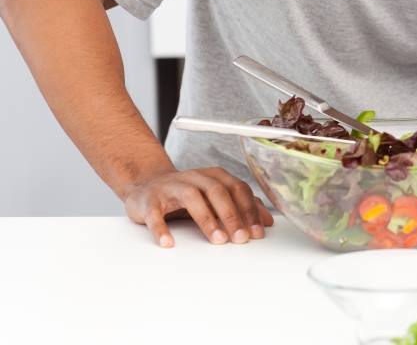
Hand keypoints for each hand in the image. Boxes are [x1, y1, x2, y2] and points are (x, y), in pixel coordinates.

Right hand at [123, 167, 273, 247]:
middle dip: (232, 215)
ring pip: (192, 199)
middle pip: (218, 192)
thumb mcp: (215, 198)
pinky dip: (161, 228)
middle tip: (241, 238)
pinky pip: (155, 214)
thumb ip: (241, 206)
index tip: (257, 232)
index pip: (238, 189)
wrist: (147, 185)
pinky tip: (169, 243)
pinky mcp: (150, 200)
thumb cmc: (187, 195)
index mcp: (214, 176)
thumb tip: (267, 222)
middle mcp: (195, 177)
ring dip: (207, 220)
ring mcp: (172, 187)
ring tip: (218, 240)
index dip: (250, 210)